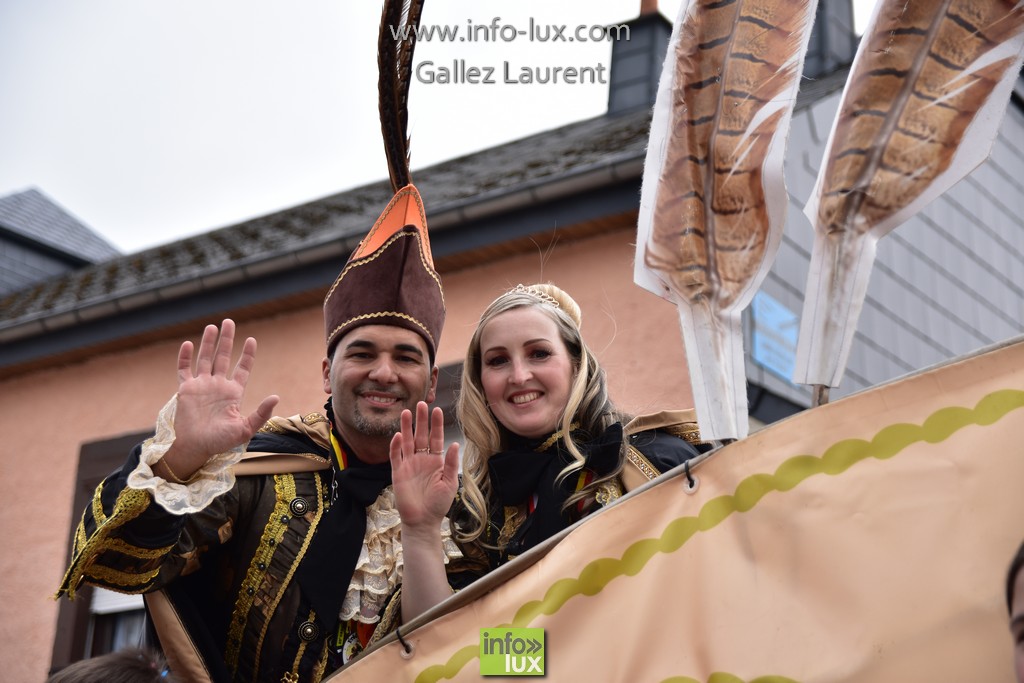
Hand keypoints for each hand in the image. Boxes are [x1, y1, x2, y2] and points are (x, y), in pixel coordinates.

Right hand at [162, 319, 278, 478]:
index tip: (251, 340)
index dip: (247, 354)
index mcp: (234, 392)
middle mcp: (218, 385)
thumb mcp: (246, 428)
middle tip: (229, 321)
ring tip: (212, 326)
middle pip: (223, 357)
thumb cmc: (221, 441)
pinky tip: (188, 344)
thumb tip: (276, 396)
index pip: (243, 368)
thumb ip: (261, 413)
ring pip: (205, 358)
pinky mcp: (185, 389)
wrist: (195, 447)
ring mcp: (201, 386)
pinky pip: (184, 370)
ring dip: (208, 343)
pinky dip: (185, 357)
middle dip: (227, 339)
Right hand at [390, 401, 458, 534]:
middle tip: (421, 403)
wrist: (423, 521)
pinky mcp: (398, 473)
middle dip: (421, 420)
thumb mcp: (450, 482)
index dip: (436, 425)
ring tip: (407, 411)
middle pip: (420, 435)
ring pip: (407, 441)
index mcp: (435, 461)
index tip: (437, 410)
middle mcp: (421, 460)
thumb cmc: (438, 504)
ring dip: (407, 427)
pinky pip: (396, 456)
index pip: (435, 438)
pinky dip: (396, 446)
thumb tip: (455, 444)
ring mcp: (409, 465)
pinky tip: (399, 435)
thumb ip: (451, 463)